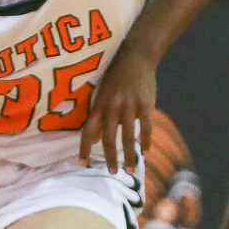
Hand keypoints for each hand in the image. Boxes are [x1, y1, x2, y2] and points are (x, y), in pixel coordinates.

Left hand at [79, 41, 156, 173]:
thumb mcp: (103, 95)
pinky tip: (146, 151)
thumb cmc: (117, 76)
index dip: (84, 148)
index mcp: (99, 105)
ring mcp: (129, 106)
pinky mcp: (145, 103)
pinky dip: (146, 140)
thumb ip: (99, 117)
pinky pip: (146, 126)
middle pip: (109, 138)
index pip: (88, 130)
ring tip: (130, 169)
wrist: (136, 55)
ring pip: (128, 136)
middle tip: (113, 172)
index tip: (81, 164)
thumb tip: (94, 139)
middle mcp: (112, 107)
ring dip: (129, 155)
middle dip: (110, 157)